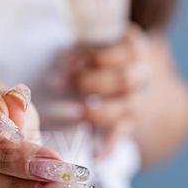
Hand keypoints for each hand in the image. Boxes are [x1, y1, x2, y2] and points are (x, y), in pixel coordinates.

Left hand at [54, 24, 150, 159]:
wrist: (139, 80)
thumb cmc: (102, 54)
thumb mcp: (99, 37)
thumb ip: (82, 39)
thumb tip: (46, 32)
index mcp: (135, 48)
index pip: (121, 50)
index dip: (93, 56)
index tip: (64, 59)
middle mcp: (142, 75)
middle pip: (122, 80)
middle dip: (87, 81)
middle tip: (56, 82)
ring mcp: (137, 101)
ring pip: (122, 109)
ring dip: (93, 111)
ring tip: (68, 112)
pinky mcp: (129, 123)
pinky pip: (121, 136)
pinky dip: (109, 146)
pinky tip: (95, 154)